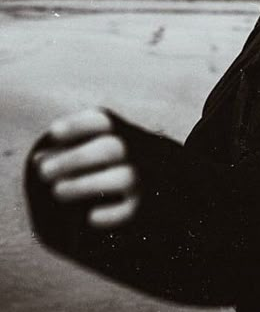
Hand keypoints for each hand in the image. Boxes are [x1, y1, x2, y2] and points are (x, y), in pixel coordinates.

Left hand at [34, 108, 138, 228]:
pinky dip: (109, 215)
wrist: (140, 179)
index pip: (102, 121)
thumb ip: (62, 151)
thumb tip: (39, 160)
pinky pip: (130, 210)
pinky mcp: (142, 204)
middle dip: (75, 159)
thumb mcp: (83, 148)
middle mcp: (135, 150)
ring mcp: (142, 177)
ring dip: (86, 185)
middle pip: (111, 148)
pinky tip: (90, 217)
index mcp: (119, 130)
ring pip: (123, 177)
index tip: (54, 132)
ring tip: (57, 191)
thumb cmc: (98, 160)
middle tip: (44, 172)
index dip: (78, 125)